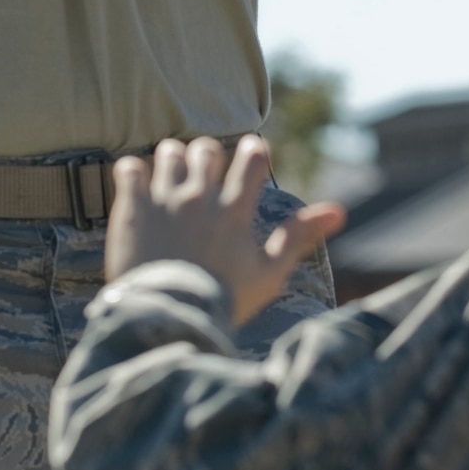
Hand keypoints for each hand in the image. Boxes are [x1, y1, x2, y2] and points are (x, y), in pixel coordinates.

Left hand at [104, 135, 344, 324]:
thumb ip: (299, 236)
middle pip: (208, 148)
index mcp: (234, 212)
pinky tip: (139, 188)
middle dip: (210, 156)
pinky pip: (129, 168)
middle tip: (206, 176)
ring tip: (173, 180)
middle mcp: (200, 199)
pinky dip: (133, 172)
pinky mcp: (131, 210)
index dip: (253, 151)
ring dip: (174, 160)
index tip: (249, 158)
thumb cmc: (223, 301)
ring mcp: (164, 202)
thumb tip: (339, 211)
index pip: (251, 158)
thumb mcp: (269, 273)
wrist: (168, 321)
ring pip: (170, 151)